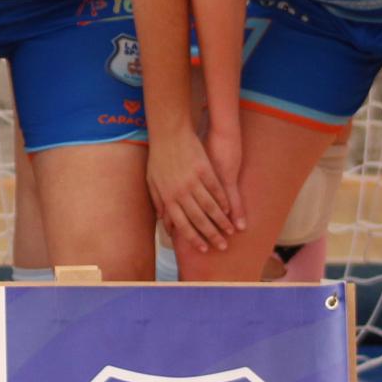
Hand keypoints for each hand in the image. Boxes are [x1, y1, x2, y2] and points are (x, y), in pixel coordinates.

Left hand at [146, 126, 243, 253]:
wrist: (169, 133)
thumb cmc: (158, 157)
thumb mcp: (152, 180)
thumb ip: (158, 201)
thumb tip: (164, 220)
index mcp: (167, 196)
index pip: (182, 223)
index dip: (193, 238)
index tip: (203, 248)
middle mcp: (180, 191)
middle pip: (198, 219)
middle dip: (211, 235)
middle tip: (222, 246)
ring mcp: (193, 181)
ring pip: (210, 207)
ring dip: (221, 221)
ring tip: (230, 231)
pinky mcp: (205, 170)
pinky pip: (216, 190)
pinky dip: (223, 202)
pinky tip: (229, 210)